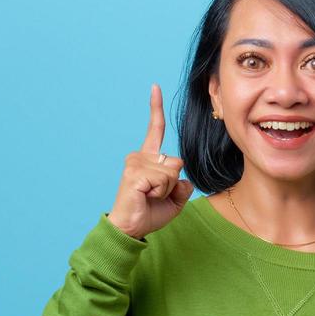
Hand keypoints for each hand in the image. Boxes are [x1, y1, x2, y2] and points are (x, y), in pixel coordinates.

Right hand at [107, 83, 193, 238]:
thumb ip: (183, 186)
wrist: (131, 229)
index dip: (155, 108)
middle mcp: (138, 156)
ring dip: (167, 190)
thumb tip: (183, 178)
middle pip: (176, 162)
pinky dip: (161, 192)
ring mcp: (135, 163)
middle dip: (173, 183)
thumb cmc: (148, 214)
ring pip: (172, 171)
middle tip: (154, 196)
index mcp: (146, 159)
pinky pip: (164, 179)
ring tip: (149, 196)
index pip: (154, 130)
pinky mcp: (135, 173)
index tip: (155, 87)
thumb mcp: (174, 200)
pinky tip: (146, 196)